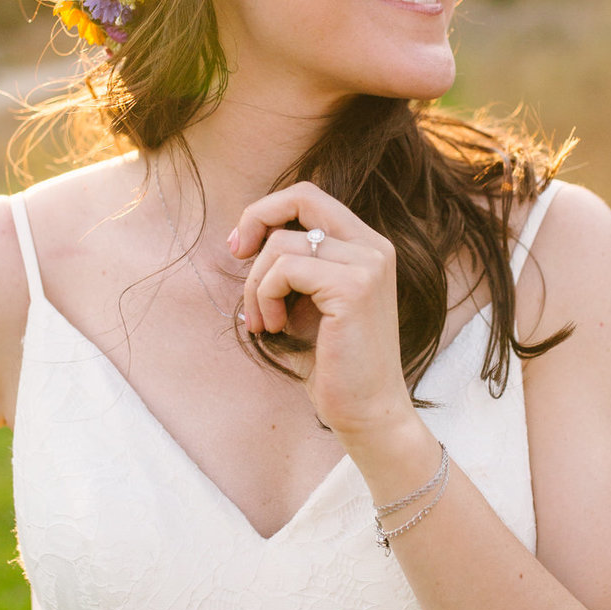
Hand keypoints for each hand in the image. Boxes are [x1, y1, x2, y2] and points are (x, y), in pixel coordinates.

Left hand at [232, 182, 414, 444]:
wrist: (368, 412)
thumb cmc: (333, 363)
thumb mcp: (307, 303)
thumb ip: (290, 266)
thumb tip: (243, 239)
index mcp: (367, 246)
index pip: (310, 197)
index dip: (268, 211)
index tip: (242, 247)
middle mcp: (374, 247)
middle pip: (301, 196)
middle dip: (255, 219)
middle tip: (236, 254)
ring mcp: (368, 264)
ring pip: (282, 243)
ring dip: (256, 284)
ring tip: (264, 322)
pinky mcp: (354, 287)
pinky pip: (284, 269)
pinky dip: (265, 298)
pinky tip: (276, 328)